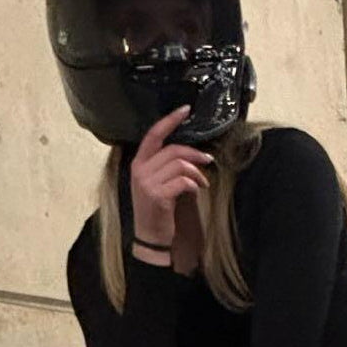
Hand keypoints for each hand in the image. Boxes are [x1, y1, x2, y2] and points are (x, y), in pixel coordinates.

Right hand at [129, 105, 213, 248]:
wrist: (149, 237)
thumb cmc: (156, 209)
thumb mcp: (153, 183)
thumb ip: (163, 165)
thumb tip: (188, 152)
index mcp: (138, 162)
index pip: (153, 134)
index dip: (170, 120)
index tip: (185, 110)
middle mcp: (140, 170)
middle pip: (173, 150)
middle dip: (195, 154)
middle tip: (208, 159)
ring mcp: (147, 183)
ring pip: (180, 165)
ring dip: (197, 172)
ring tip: (203, 182)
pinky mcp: (158, 196)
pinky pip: (183, 181)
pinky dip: (193, 184)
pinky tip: (195, 190)